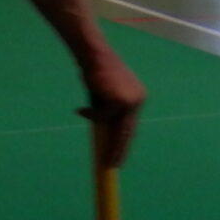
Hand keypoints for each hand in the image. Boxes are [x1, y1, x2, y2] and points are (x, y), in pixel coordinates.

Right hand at [79, 50, 146, 169]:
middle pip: (128, 132)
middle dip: (120, 151)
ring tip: (104, 158)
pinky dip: (91, 116)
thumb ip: (107, 112)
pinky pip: (102, 117)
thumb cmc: (95, 73)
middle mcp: (137, 100)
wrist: (93, 54)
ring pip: (117, 129)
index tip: (119, 157)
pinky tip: (81, 110)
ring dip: (109, 144)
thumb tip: (104, 132)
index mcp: (136, 98)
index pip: (131, 126)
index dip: (125, 143)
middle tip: (113, 165)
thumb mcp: (104, 96)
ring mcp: (130, 101)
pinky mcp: (120, 101)